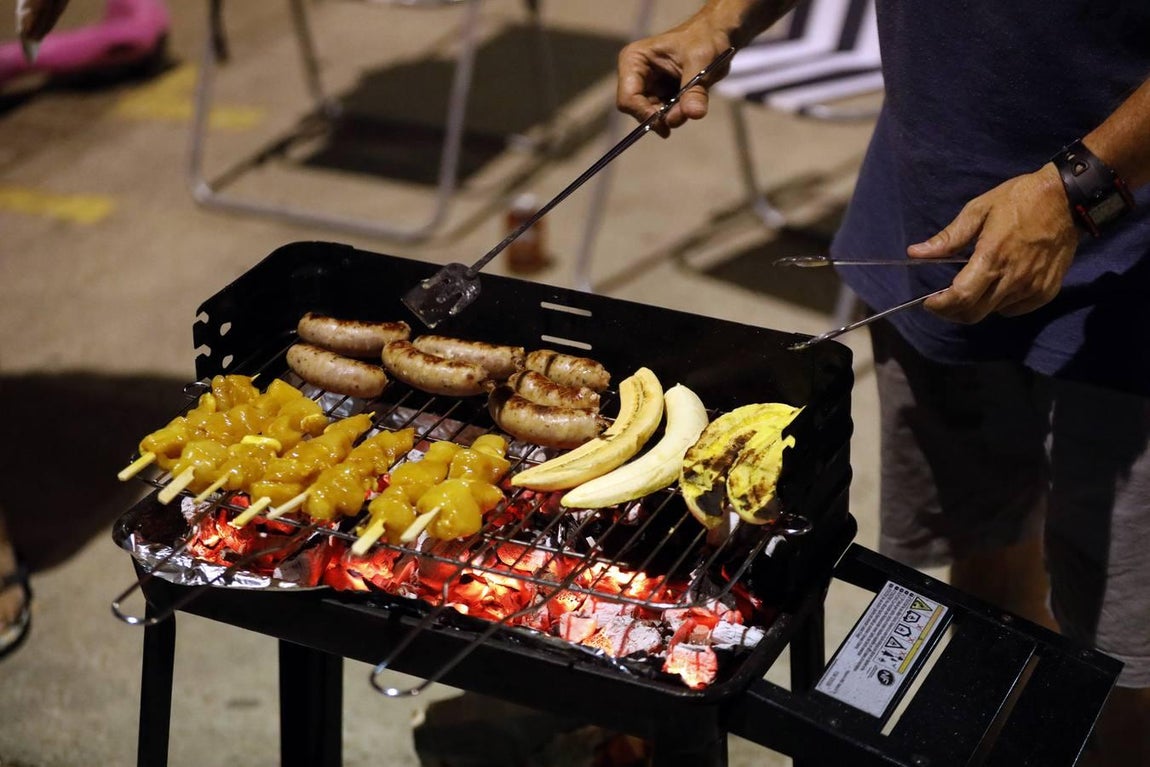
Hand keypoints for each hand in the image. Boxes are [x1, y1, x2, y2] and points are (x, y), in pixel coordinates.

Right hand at [616, 20, 732, 137]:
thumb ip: (694, 90)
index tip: (667, 124)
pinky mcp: (659, 95)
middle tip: (687, 113)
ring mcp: (647, 87)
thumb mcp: (701, 62)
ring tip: (692, 103)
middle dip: (663, 116)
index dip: (645, 114)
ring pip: (652, 116)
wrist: (716, 35)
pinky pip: (664, 116)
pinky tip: (690, 102)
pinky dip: (678, 114)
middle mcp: (636, 75)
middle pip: (638, 111)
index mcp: (634, 60)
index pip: (627, 98)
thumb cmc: (704, 38)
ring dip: (673, 116)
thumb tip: (693, 113)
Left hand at [915, 164, 1079, 322]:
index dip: (941, 306)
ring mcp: (1032, 288)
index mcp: (992, 257)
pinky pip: (1014, 309)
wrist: (1069, 199)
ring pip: (993, 312)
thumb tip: (915, 253)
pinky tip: (998, 286)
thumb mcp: (978, 210)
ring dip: (977, 305)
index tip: (930, 302)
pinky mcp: (1046, 292)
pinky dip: (1000, 304)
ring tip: (973, 286)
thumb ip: (948, 237)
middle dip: (952, 312)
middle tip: (943, 301)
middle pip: (974, 313)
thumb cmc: (1020, 200)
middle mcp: (1013, 278)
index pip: (961, 297)